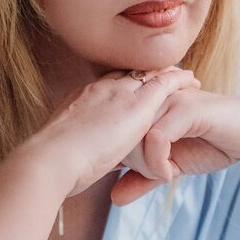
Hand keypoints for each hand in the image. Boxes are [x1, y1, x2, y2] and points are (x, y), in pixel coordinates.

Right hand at [31, 66, 200, 198]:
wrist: (50, 161)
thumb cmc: (49, 166)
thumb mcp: (63, 154)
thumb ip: (79, 153)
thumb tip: (82, 164)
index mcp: (79, 101)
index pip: (104, 88)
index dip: (120, 88)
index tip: (131, 90)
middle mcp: (98, 90)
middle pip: (127, 76)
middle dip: (143, 76)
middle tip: (161, 75)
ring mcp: (117, 94)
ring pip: (148, 75)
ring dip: (165, 74)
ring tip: (182, 75)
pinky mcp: (137, 105)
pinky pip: (163, 84)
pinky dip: (177, 80)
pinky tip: (190, 80)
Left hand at [111, 90, 239, 205]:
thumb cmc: (215, 144)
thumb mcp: (172, 166)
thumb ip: (143, 178)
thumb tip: (115, 198)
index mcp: (148, 104)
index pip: (116, 131)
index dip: (121, 159)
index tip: (140, 173)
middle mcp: (155, 97)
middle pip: (121, 134)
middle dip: (134, 164)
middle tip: (158, 174)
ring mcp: (171, 100)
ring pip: (135, 136)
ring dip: (146, 166)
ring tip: (165, 174)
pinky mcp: (187, 109)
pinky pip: (156, 138)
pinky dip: (158, 164)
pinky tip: (171, 174)